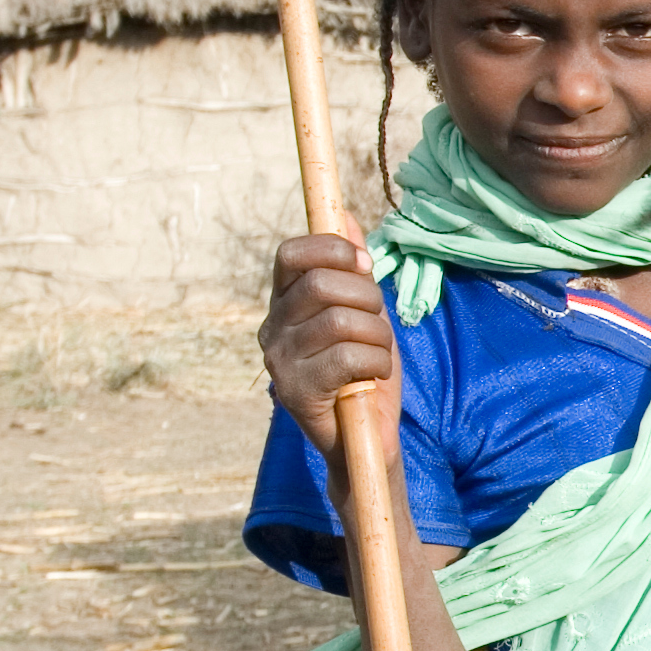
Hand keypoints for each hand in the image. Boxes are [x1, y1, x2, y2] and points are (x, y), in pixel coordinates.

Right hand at [261, 234, 393, 459]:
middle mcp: (271, 328)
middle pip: (322, 284)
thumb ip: (353, 269)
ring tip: (377, 354)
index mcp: (284, 302)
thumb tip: (346, 217)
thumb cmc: (365, 369)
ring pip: (340, 321)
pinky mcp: (294, 391)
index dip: (333, 250)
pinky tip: (374, 376)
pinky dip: (377, 363)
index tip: (365, 267)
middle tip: (378, 324)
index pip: (292, 253)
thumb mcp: (365, 312)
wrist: (365, 434)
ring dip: (378, 337)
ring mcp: (279, 360)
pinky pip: (348, 357)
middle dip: (368, 298)